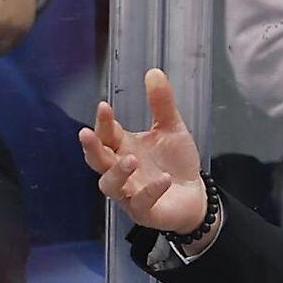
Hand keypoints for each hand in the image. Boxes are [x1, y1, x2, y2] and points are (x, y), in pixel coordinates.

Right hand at [79, 69, 208, 235]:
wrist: (195, 196)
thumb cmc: (175, 163)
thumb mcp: (172, 130)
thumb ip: (162, 104)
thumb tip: (154, 71)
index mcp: (123, 148)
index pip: (106, 134)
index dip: (102, 122)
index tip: (104, 106)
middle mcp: (121, 170)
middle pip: (97, 160)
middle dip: (91, 148)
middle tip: (87, 133)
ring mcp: (129, 193)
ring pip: (110, 185)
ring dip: (117, 172)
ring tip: (131, 159)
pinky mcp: (144, 211)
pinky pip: (141, 203)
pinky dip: (150, 191)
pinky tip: (163, 180)